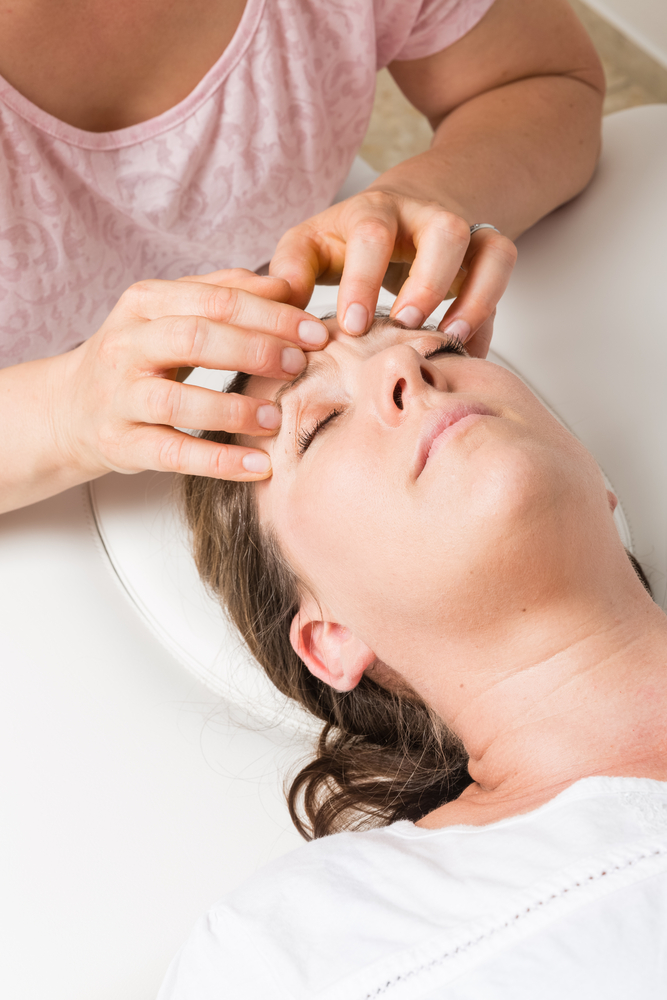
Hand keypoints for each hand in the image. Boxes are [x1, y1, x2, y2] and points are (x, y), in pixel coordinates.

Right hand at [55, 269, 328, 481]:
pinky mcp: (120, 443)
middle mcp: (126, 345)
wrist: (71, 408)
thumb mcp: (172, 315)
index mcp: (145, 304)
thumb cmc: (139, 358)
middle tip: (299, 366)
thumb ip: (225, 294)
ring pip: (176, 400)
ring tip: (277, 418)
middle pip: (193, 338)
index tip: (315, 331)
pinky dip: (219, 462)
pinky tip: (259, 466)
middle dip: (254, 350)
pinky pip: (173, 453)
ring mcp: (118, 396)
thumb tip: (287, 285)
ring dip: (234, 409)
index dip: (270, 315)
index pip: (215, 300)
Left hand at [269, 189, 516, 357]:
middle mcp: (427, 216)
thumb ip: (291, 271)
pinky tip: (464, 349)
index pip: (372, 233)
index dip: (364, 279)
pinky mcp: (489, 256)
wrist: (407, 206)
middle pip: (445, 232)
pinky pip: (505, 278)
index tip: (352, 325)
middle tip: (404, 324)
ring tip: (447, 338)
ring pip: (493, 249)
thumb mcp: (312, 244)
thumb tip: (282, 306)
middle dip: (428, 281)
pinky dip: (490, 314)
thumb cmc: (349, 238)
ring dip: (475, 297)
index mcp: (375, 210)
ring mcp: (466, 234)